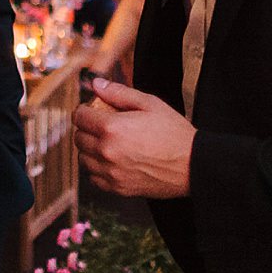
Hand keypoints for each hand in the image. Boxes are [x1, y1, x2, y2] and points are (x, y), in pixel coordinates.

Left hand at [73, 77, 194, 197]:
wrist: (193, 166)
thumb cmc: (174, 132)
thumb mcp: (150, 104)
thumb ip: (119, 93)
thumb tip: (96, 84)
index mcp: (112, 128)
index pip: (79, 117)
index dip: (84, 110)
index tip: (92, 110)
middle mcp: (107, 151)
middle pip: (79, 138)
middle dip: (87, 128)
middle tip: (102, 125)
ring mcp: (111, 172)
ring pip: (83, 159)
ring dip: (90, 149)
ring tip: (108, 143)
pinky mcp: (118, 188)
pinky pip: (94, 178)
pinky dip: (97, 169)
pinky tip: (112, 161)